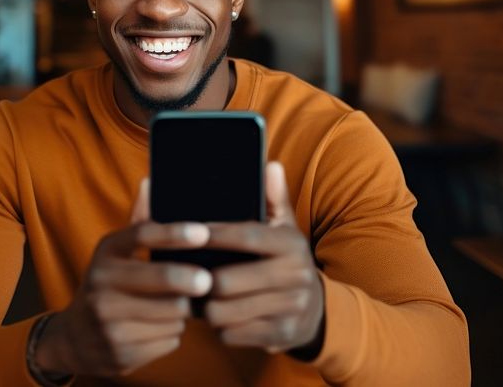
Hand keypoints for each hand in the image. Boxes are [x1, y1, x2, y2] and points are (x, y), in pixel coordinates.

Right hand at [35, 179, 211, 376]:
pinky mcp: (120, 353)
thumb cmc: (110, 284)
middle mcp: (101, 284)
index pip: (141, 235)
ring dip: (182, 311)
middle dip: (188, 280)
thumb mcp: (117, 252)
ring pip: (169, 313)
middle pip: (158, 279)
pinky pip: (167, 340)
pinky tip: (160, 329)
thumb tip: (151, 181)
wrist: (77, 338)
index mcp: (106, 252)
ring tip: (176, 305)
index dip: (174, 233)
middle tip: (207, 281)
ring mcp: (108, 322)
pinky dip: (172, 334)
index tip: (202, 233)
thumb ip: (140, 220)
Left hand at [202, 162, 324, 354]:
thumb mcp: (284, 230)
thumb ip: (273, 199)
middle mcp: (295, 276)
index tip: (188, 232)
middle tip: (187, 275)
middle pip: (227, 281)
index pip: (247, 236)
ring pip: (225, 311)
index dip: (215, 235)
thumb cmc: (285, 262)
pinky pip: (232, 334)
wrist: (316, 312)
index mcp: (291, 244)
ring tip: (199, 297)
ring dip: (206, 306)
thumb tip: (271, 166)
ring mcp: (289, 308)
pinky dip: (219, 328)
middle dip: (202, 280)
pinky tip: (219, 317)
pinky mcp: (281, 336)